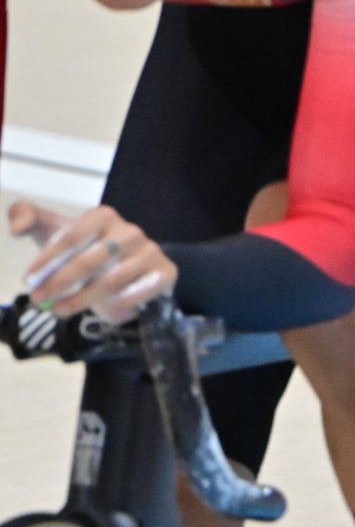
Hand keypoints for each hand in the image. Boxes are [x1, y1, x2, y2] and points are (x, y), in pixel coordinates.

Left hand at [9, 201, 176, 321]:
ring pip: (112, 281)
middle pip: (90, 260)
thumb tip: (17, 228)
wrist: (127, 274)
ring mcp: (151, 252)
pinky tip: (102, 311)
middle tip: (38, 300)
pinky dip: (118, 304)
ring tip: (59, 310)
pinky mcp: (166, 272)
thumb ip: (26, 215)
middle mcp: (130, 231)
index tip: (28, 280)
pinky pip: (139, 292)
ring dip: (81, 299)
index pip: (72, 236)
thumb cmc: (84, 250)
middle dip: (60, 282)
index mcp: (103, 216)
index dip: (47, 260)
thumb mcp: (53, 230)